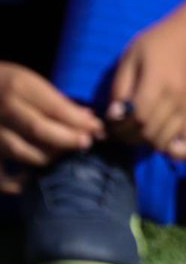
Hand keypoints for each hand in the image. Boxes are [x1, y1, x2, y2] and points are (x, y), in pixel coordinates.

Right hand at [0, 63, 103, 191]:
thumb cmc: (6, 83)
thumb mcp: (30, 80)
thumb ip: (56, 99)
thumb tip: (87, 117)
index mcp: (20, 87)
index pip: (54, 107)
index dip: (79, 121)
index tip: (98, 128)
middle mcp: (5, 109)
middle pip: (40, 130)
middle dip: (68, 139)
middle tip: (86, 143)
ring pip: (22, 152)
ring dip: (48, 157)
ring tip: (64, 155)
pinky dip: (14, 182)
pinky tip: (30, 180)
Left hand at [107, 19, 185, 159]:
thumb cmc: (160, 42)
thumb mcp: (132, 55)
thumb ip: (120, 86)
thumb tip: (114, 116)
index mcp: (159, 81)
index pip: (137, 117)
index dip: (121, 124)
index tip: (114, 117)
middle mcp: (177, 99)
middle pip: (149, 133)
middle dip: (129, 135)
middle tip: (122, 125)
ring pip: (164, 142)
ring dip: (147, 142)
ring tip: (139, 129)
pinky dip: (180, 153)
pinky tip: (167, 145)